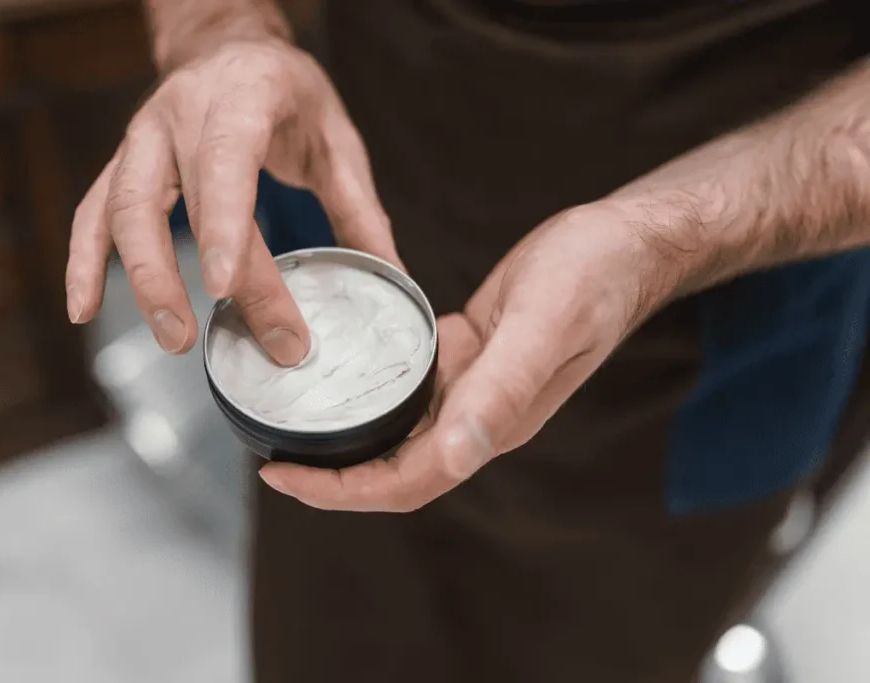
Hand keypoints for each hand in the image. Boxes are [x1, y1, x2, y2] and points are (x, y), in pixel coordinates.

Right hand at [65, 39, 398, 364]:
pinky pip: (92, 212)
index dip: (224, 228)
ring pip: (122, 210)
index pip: (226, 164)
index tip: (228, 291)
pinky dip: (85, 261)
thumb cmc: (284, 91)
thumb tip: (390, 276)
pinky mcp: (124, 162)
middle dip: (187, 278)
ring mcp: (143, 138)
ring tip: (172, 338)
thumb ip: (358, 207)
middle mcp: (181, 115)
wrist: (229, 47)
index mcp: (242, 99)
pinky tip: (84, 308)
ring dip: (141, 279)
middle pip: (173, 204)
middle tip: (209, 341)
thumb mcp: (333, 136)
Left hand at [259, 200, 690, 510]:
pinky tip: (337, 374)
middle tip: (270, 462)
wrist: (622, 244)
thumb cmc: (591, 278)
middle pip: (395, 470)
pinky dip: (369, 393)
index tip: (282, 478)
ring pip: (399, 434)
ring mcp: (474, 388)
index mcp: (493, 422)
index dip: (343, 491)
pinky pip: (411, 390)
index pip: (407, 480)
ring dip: (346, 440)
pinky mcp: (468, 357)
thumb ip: (502, 390)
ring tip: (288, 424)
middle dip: (332, 478)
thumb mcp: (542, 325)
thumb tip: (458, 455)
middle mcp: (479, 416)